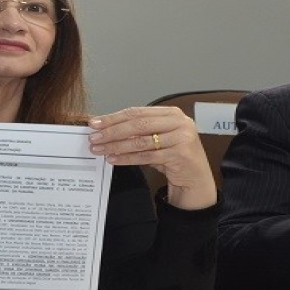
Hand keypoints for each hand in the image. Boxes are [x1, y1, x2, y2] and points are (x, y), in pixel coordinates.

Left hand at [88, 106, 216, 209]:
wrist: (195, 178)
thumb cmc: (173, 155)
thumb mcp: (157, 138)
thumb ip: (137, 131)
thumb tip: (105, 128)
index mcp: (171, 113)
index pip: (137, 112)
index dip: (114, 117)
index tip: (95, 123)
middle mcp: (179, 123)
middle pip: (138, 124)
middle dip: (112, 131)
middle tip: (94, 137)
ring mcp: (181, 138)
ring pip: (141, 141)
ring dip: (116, 146)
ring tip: (99, 149)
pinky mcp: (180, 155)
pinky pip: (146, 156)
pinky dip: (127, 158)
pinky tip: (113, 159)